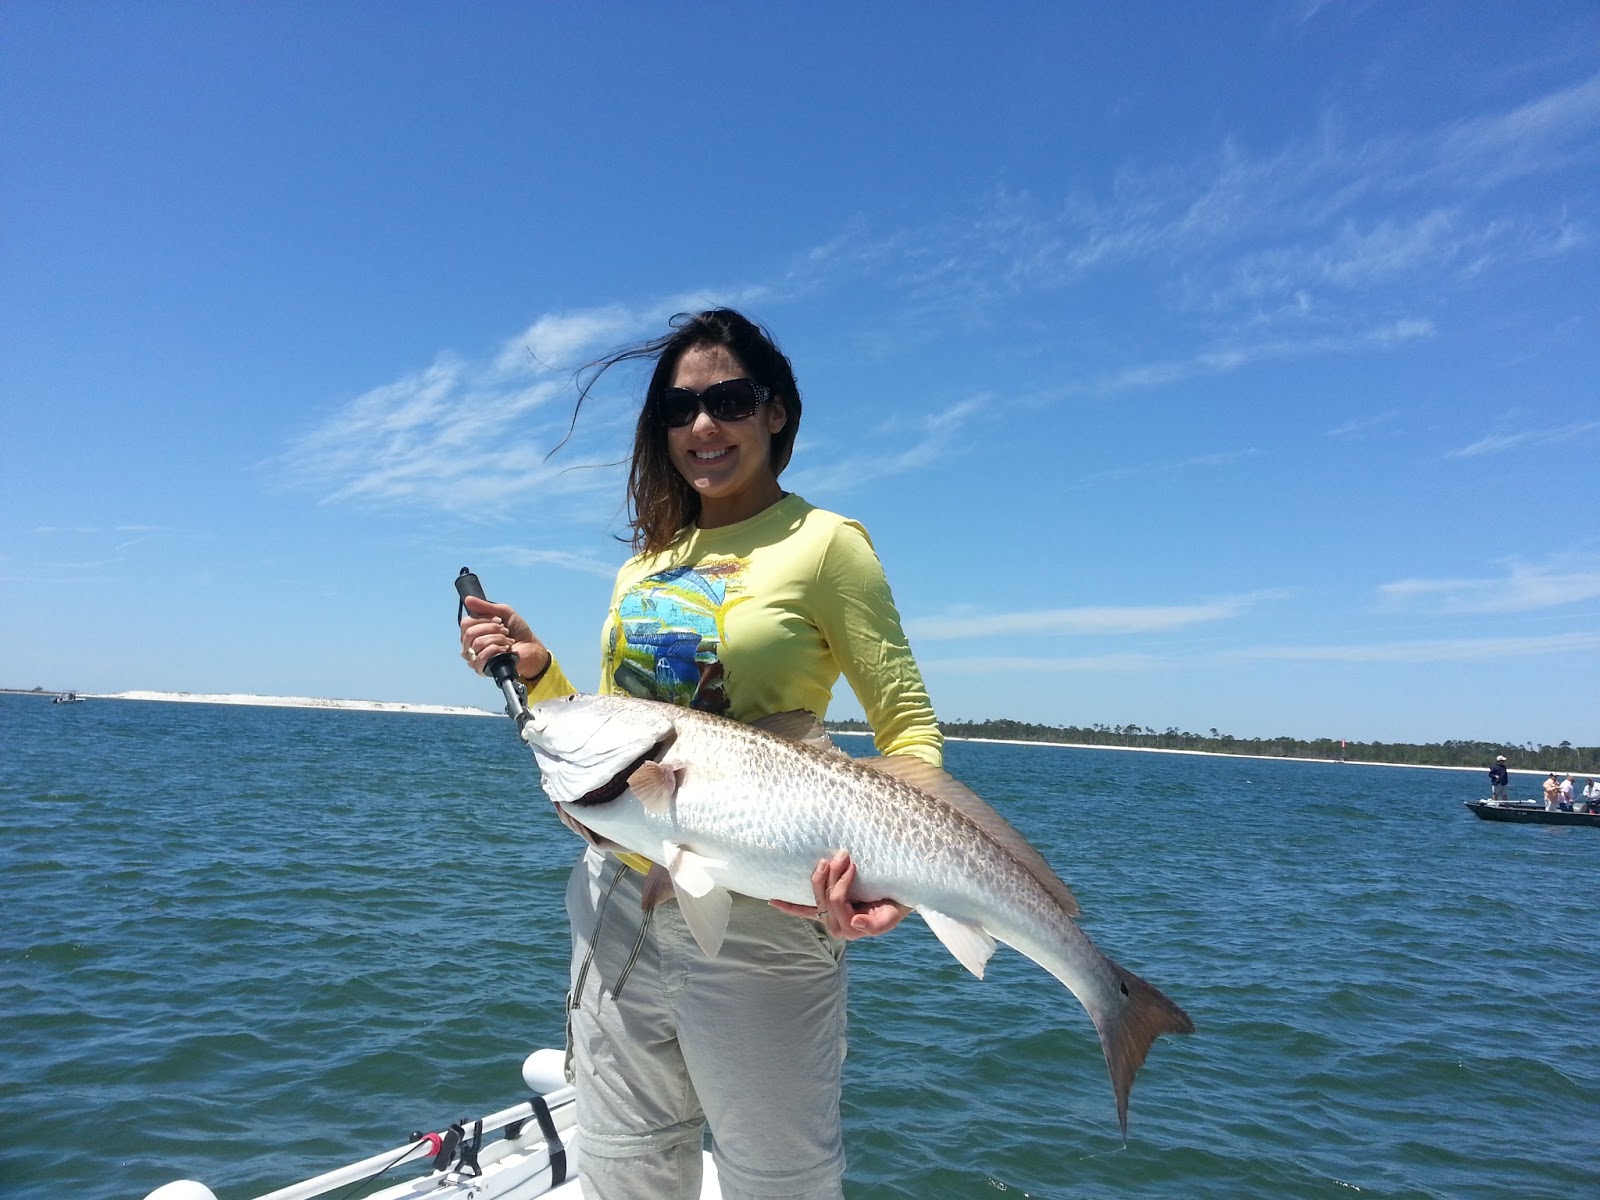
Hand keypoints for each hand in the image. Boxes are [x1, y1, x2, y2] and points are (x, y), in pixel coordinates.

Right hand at [459, 594, 549, 679]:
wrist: (531, 648)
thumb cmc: (517, 631)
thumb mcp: (504, 613)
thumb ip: (486, 607)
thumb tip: (468, 599)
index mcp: (473, 632)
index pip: (466, 623)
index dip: (483, 619)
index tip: (499, 620)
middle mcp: (470, 646)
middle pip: (469, 633)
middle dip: (490, 629)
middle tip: (504, 630)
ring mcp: (475, 658)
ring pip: (477, 644)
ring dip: (497, 639)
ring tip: (508, 640)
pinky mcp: (482, 669)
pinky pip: (482, 656)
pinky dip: (496, 649)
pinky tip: (505, 650)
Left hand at [770, 850, 908, 939]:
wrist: (899, 898)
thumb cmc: (897, 905)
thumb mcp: (891, 916)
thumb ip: (874, 924)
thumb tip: (853, 923)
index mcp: (852, 929)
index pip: (837, 902)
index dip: (840, 882)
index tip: (852, 863)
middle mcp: (837, 926)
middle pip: (825, 898)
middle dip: (831, 874)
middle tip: (842, 854)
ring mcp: (829, 918)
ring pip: (815, 898)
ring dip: (818, 877)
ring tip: (825, 860)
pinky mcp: (825, 911)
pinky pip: (805, 911)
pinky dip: (790, 907)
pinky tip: (774, 902)